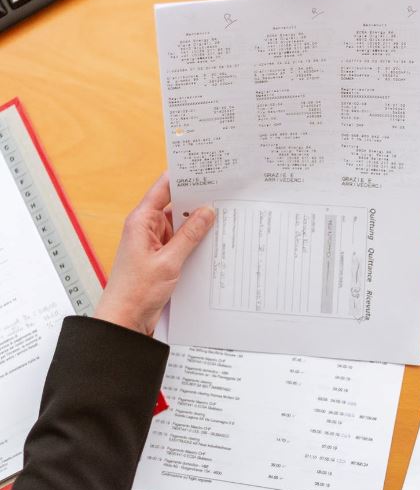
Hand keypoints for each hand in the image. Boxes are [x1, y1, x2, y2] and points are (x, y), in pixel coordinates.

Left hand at [94, 173, 214, 335]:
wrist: (126, 320)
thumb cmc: (136, 291)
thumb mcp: (168, 261)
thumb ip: (189, 235)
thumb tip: (206, 211)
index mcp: (141, 222)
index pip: (163, 189)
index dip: (183, 176)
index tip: (203, 168)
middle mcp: (147, 228)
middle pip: (175, 205)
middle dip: (197, 200)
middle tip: (223, 192)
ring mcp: (156, 243)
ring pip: (182, 225)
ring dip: (199, 223)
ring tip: (224, 215)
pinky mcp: (163, 257)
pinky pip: (183, 242)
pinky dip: (196, 240)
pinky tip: (213, 239)